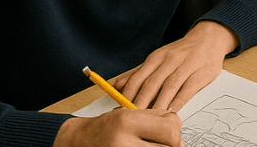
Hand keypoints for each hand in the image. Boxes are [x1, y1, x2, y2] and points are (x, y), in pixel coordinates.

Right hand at [54, 108, 182, 146]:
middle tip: (164, 142)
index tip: (170, 130)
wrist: (78, 142)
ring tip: (150, 144)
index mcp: (127, 122)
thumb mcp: (130, 114)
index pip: (170, 129)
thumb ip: (157, 118)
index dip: (174, 130)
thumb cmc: (105, 128)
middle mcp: (123, 142)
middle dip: (171, 144)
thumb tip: (178, 132)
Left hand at [113, 21, 237, 110]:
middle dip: (141, 101)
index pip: (139, 77)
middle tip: (134, 117)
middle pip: (152, 83)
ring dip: (159, 104)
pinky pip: (188, 89)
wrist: (209, 38)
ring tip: (151, 117)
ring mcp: (187, 65)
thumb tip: (117, 86)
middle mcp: (171, 59)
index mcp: (157, 56)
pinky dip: (179, 101)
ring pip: (169, 87)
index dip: (129, 94)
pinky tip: (171, 111)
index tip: (122, 108)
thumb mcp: (159, 57)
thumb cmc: (182, 52)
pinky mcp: (202, 73)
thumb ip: (139, 73)